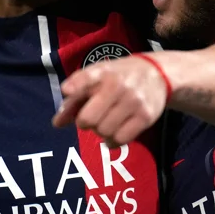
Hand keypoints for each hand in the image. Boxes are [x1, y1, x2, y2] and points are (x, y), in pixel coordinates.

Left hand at [52, 54, 167, 146]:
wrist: (157, 74)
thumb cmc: (118, 77)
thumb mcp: (97, 78)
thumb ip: (75, 99)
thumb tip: (57, 123)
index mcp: (102, 72)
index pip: (86, 77)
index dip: (75, 86)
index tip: (67, 90)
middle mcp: (118, 85)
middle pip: (88, 119)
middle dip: (85, 123)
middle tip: (91, 118)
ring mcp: (133, 101)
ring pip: (104, 132)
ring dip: (100, 132)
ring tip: (106, 123)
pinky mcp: (145, 117)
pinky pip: (121, 139)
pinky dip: (113, 141)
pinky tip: (114, 133)